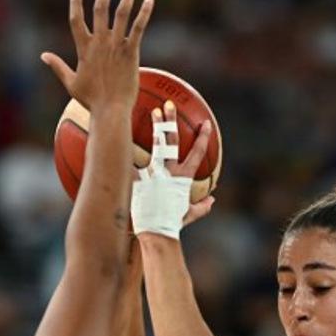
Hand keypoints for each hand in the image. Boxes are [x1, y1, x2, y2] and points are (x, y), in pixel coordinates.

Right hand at [41, 0, 152, 110]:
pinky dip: (144, 12)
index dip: (75, 4)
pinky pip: (138, 27)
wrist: (110, 110)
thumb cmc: (91, 100)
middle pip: (100, 10)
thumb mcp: (70, 83)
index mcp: (84, 49)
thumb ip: (57, 66)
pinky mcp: (132, 52)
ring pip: (121, 14)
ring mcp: (116, 46)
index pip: (76, 21)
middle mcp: (100, 44)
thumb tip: (42, 56)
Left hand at [131, 102, 212, 237]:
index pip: (197, 153)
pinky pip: (134, 162)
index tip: (205, 123)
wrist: (156, 230)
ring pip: (156, 145)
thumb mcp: (189, 214)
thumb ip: (202, 206)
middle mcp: (170, 171)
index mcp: (184, 177)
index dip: (203, 137)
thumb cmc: (173, 223)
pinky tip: (123, 137)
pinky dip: (130, 152)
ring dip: (156, 127)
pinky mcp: (141, 178)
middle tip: (168, 105)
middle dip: (171, 121)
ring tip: (154, 111)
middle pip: (172, 140)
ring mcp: (154, 173)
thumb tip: (212, 200)